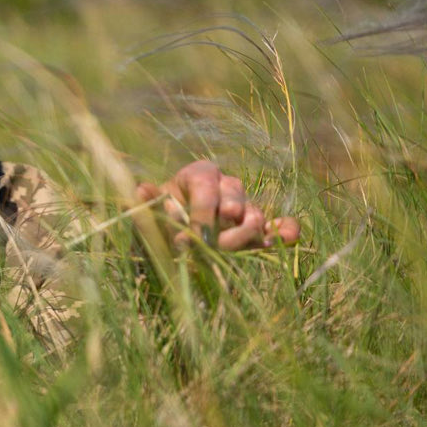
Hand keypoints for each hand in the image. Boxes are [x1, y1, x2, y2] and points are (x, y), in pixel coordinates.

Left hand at [136, 160, 298, 249]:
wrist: (173, 243)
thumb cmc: (161, 223)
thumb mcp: (150, 214)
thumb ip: (148, 205)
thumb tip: (141, 190)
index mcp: (199, 174)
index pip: (206, 185)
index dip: (199, 212)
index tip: (186, 237)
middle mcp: (225, 186)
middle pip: (234, 198)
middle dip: (222, 225)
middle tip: (209, 246)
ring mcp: (246, 207)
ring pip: (254, 214)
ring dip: (243, 234)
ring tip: (228, 252)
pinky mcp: (260, 229)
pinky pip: (282, 225)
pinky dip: (285, 232)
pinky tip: (283, 240)